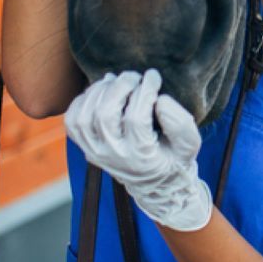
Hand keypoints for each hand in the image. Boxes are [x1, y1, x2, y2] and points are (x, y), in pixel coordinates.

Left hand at [64, 69, 212, 231]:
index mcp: (140, 157)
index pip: (136, 118)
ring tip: (116, 80)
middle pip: (104, 115)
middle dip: (119, 88)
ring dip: (99, 92)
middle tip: (134, 76)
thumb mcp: (189, 145)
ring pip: (85, 117)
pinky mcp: (86, 147)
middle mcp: (113, 156)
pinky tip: (100, 92)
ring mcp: (95, 153)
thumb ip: (181, 124)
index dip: (144, 91)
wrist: (156, 186)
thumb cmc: (174, 159)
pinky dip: (82, 101)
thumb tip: (160, 100)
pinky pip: (73, 121)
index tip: (153, 76)